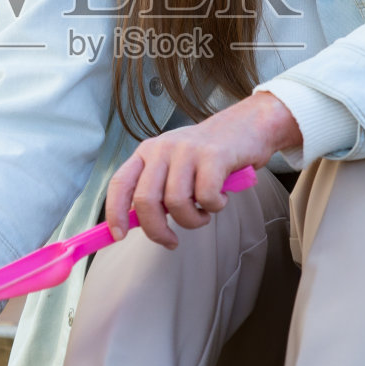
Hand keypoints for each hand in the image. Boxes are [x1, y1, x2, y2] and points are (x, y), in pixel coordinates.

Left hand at [104, 91, 301, 247]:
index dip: (115, 212)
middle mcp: (163, 148)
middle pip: (145, 200)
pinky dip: (214, 206)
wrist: (249, 124)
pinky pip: (205, 197)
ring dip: (192, 219)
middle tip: (171, 241)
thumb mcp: (176, 166)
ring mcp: (187, 150)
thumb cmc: (211, 153)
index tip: (118, 235)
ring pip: (176, 203)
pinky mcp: (213, 155)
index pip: (120, 183)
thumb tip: (136, 223)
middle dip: (157, 230)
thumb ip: (157, 189)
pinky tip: (220, 197)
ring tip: (204, 211)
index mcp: (148, 151)